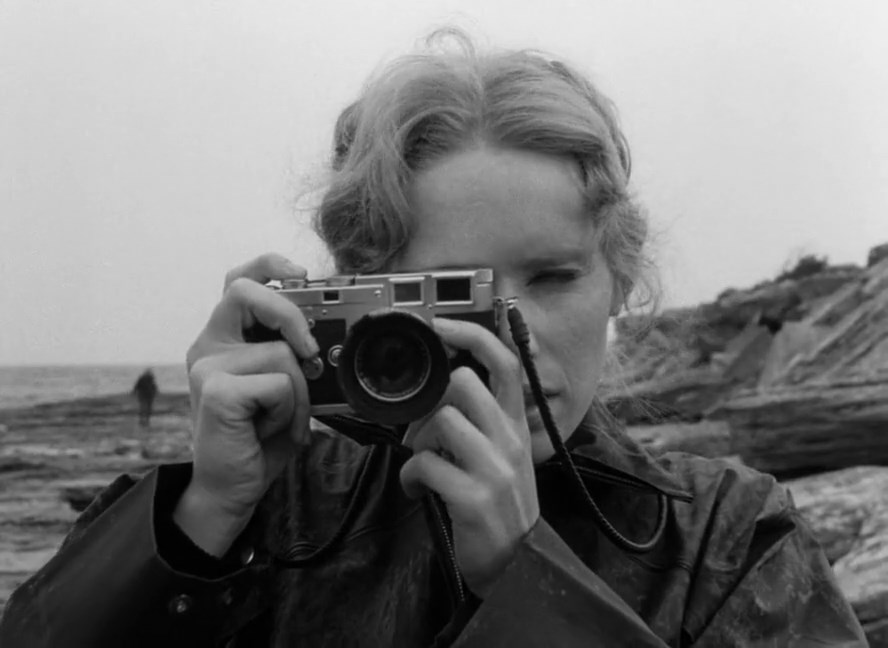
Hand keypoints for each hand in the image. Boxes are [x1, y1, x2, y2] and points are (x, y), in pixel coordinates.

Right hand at [175, 253, 318, 554]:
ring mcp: (206, 366)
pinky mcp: (215, 389)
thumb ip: (294, 358)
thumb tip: (325, 341)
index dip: (269, 266)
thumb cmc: (258, 437)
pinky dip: (288, 410)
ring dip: (298, 391)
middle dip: (288, 311)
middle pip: (244, 291)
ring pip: (280, 351)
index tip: (300, 273)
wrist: (231, 488)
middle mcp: (208, 346)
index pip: (239, 282)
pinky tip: (266, 429)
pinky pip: (278, 383)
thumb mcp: (284, 389)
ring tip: (280, 418)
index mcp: (224, 339)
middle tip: (309, 348)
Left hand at [399, 317, 539, 597]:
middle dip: (429, 402)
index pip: (505, 363)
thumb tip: (444, 391)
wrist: (516, 565)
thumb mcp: (502, 457)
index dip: (473, 335)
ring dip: (416, 442)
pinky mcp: (475, 498)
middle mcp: (511, 440)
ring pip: (442, 421)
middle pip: (464, 383)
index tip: (439, 324)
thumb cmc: (498, 505)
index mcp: (515, 425)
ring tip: (419, 463)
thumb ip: (484, 423)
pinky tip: (416, 490)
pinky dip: (410, 477)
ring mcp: (496, 469)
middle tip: (420, 429)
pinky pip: (426, 465)